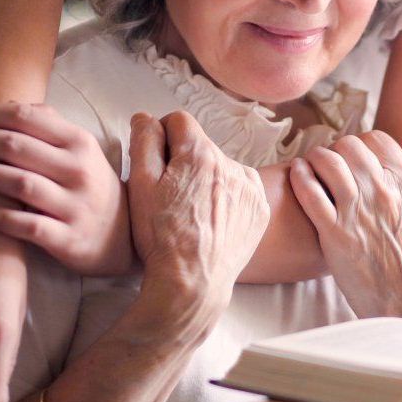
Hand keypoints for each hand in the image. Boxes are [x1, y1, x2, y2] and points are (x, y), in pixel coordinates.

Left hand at [0, 102, 131, 277]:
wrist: (123, 236)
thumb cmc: (90, 186)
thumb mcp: (80, 151)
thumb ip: (49, 126)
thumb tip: (9, 104)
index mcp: (79, 142)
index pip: (25, 118)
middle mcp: (77, 169)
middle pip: (15, 147)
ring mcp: (73, 204)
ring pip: (18, 183)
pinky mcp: (66, 238)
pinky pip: (25, 226)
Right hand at [126, 112, 268, 317]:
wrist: (193, 284)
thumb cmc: (160, 237)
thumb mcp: (140, 186)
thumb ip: (144, 142)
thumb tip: (146, 117)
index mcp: (200, 154)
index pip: (179, 121)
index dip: (162, 137)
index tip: (156, 162)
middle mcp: (231, 163)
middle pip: (201, 146)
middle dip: (184, 161)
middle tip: (171, 195)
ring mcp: (250, 187)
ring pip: (221, 167)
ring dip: (208, 179)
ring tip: (192, 212)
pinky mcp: (261, 208)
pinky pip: (241, 188)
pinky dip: (228, 197)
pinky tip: (213, 220)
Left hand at [288, 131, 401, 321]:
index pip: (378, 139)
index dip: (364, 143)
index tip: (355, 156)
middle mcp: (383, 191)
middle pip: (350, 146)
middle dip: (338, 149)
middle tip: (332, 161)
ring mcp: (357, 211)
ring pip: (328, 161)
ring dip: (316, 157)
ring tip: (311, 164)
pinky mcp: (334, 232)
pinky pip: (309, 191)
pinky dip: (300, 176)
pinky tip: (298, 173)